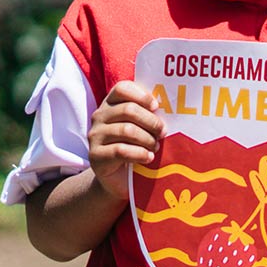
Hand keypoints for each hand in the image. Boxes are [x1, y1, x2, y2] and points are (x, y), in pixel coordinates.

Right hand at [87, 80, 165, 200]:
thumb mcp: (142, 126)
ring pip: (126, 130)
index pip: (122, 88)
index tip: (156, 106)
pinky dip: (139, 154)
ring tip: (156, 147)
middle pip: (129, 110)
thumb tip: (171, 107)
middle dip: (152, 122)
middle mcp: (100, 116)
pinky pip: (121, 150)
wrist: (118, 177)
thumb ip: (149, 113)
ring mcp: (95, 135)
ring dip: (147, 139)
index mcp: (111, 103)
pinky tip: (148, 157)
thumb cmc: (136, 145)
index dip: (142, 95)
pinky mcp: (95, 155)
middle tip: (163, 132)